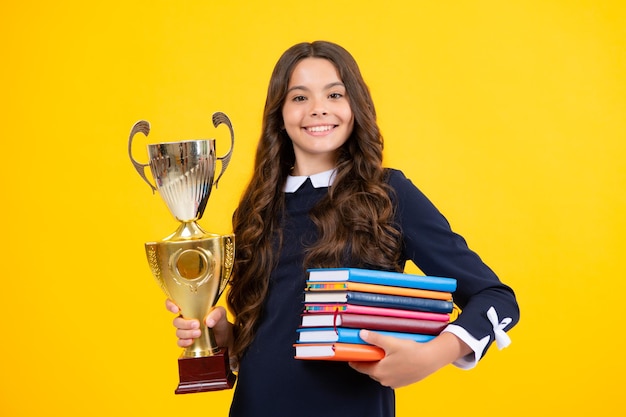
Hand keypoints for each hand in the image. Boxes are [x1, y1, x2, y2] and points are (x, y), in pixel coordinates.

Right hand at [165, 299, 233, 349]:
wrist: (224, 334)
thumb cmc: (219, 320)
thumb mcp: (221, 313)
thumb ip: (216, 314)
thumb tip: (208, 322)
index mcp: (190, 308)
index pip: (174, 303)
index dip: (170, 305)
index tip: (176, 309)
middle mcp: (185, 319)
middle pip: (176, 321)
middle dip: (185, 324)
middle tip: (197, 324)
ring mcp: (185, 331)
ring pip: (178, 332)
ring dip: (187, 333)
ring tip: (199, 333)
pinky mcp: (188, 341)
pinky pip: (180, 342)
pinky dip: (184, 342)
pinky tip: (192, 341)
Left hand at [348, 330, 470, 388]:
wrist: (430, 360)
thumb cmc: (411, 352)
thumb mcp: (390, 342)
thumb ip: (374, 338)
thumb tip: (362, 334)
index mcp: (379, 372)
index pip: (360, 367)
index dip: (355, 360)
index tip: (351, 356)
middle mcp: (385, 380)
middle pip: (371, 370)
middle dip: (369, 361)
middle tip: (369, 350)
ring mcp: (394, 382)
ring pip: (381, 373)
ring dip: (380, 364)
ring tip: (383, 353)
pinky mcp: (402, 382)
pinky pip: (391, 375)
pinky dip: (390, 368)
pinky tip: (395, 359)